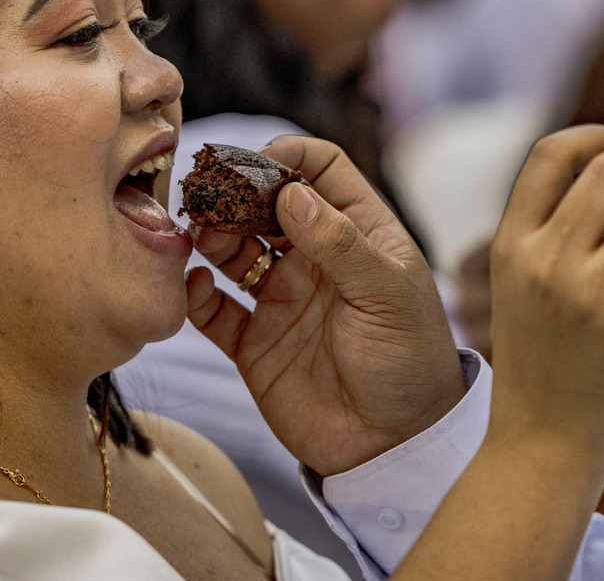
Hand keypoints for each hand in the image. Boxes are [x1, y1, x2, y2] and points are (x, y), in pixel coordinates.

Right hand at [185, 135, 465, 475]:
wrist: (396, 447)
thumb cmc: (410, 363)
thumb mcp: (388, 295)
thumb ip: (340, 244)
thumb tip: (291, 192)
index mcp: (358, 235)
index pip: (321, 170)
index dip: (290, 156)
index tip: (259, 161)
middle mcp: (315, 259)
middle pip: (264, 204)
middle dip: (236, 192)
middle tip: (207, 190)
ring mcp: (281, 298)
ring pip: (231, 248)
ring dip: (210, 233)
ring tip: (196, 230)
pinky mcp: (254, 344)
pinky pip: (213, 310)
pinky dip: (195, 293)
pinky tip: (194, 281)